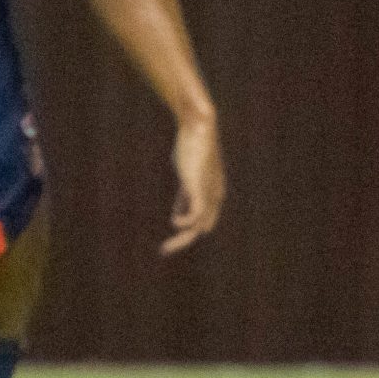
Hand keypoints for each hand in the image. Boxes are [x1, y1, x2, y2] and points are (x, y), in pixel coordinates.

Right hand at [160, 113, 224, 255]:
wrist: (199, 127)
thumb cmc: (192, 146)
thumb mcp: (188, 174)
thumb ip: (186, 193)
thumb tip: (177, 215)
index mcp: (213, 193)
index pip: (204, 218)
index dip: (187, 227)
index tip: (171, 233)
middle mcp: (214, 195)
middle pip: (202, 226)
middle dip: (183, 240)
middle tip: (164, 251)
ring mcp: (208, 192)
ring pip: (198, 225)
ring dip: (181, 239)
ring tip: (164, 249)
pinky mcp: (199, 187)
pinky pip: (196, 213)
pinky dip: (184, 222)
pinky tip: (174, 222)